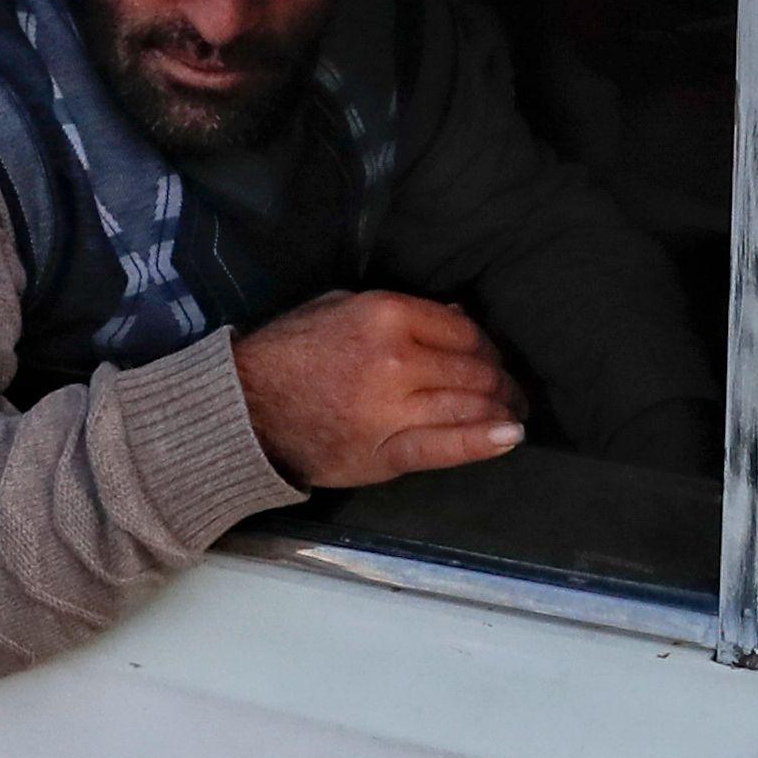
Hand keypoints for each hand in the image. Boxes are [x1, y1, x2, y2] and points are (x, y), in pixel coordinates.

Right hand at [231, 291, 522, 490]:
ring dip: (500, 410)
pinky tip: (509, 437)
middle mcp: (398, 359)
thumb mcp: (341, 307)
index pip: (463, 331)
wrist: (245, 407)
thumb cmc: (290, 351)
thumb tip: (459, 316)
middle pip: (474, 371)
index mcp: (387, 315)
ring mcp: (394, 408)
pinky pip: (446, 446)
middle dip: (502, 382)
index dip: (489, 347)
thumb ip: (403, 311)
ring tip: (513, 414)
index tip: (494, 358)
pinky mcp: (386, 450)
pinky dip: (483, 442)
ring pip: (468, 406)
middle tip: (512, 391)